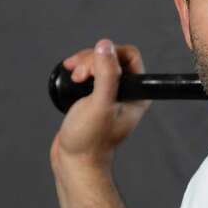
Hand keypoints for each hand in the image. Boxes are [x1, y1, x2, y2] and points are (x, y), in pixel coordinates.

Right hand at [49, 39, 151, 171]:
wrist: (74, 161)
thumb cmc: (89, 140)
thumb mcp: (99, 104)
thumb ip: (106, 74)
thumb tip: (105, 46)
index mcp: (137, 93)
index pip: (129, 56)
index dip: (108, 55)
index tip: (90, 68)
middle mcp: (128, 92)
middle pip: (112, 57)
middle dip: (92, 60)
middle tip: (78, 76)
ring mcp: (111, 94)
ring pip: (100, 63)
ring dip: (83, 64)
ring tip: (72, 77)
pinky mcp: (96, 97)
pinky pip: (90, 73)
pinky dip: (79, 70)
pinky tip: (70, 75)